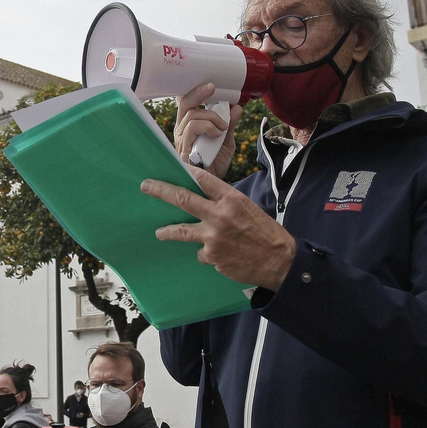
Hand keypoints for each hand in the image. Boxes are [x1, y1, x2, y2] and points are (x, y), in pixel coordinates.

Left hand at [143, 165, 296, 289]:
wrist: (280, 261)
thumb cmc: (266, 233)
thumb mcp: (248, 209)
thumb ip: (225, 204)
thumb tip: (204, 201)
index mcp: (231, 199)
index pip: (203, 179)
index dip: (187, 171)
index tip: (174, 166)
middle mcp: (219, 215)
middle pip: (182, 199)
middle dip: (161, 191)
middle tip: (146, 186)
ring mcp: (213, 237)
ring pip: (182, 231)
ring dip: (168, 231)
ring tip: (159, 232)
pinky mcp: (212, 256)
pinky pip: (201, 252)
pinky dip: (207, 253)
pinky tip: (220, 256)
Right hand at [174, 83, 244, 174]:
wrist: (211, 187)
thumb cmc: (215, 163)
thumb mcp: (226, 141)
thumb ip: (230, 124)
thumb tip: (237, 107)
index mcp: (190, 124)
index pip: (187, 102)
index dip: (194, 91)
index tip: (210, 85)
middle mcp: (182, 129)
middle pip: (185, 103)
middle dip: (199, 93)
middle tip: (213, 89)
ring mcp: (181, 138)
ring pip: (191, 115)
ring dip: (211, 117)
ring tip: (222, 128)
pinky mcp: (182, 148)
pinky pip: (191, 129)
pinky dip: (207, 127)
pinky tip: (216, 134)